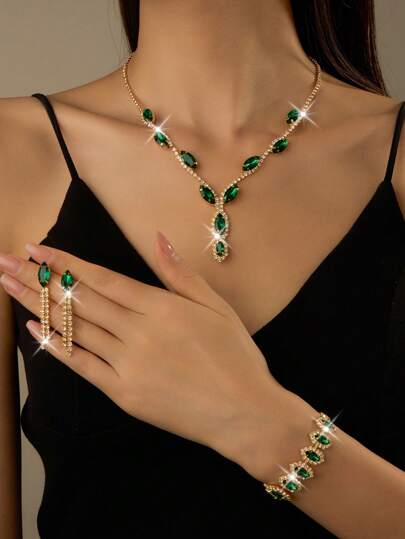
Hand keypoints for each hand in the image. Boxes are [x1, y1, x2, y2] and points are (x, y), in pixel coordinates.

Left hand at [0, 231, 302, 480]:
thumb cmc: (236, 357)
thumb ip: (180, 274)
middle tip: (5, 261)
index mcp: (161, 307)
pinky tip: (33, 330)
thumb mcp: (216, 307)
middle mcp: (138, 332)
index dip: (65, 262)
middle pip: (79, 299)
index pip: (102, 278)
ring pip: (74, 328)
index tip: (36, 249)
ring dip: (37, 306)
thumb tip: (156, 238)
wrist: (245, 413)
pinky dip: (55, 348)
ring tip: (8, 286)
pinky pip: (82, 366)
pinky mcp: (123, 394)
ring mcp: (127, 364)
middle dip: (39, 277)